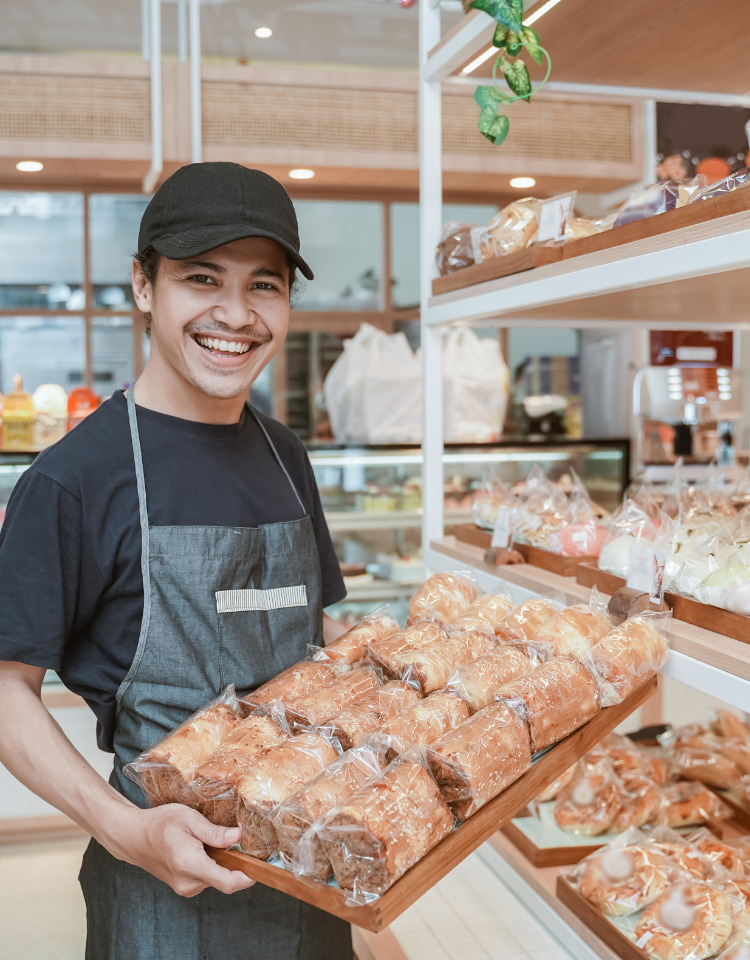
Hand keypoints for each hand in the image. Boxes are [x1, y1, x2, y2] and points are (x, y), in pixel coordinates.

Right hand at [103, 803, 255, 897]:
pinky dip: (211, 865)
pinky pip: (206, 878)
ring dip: (220, 863)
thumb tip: (238, 836)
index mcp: (191, 864)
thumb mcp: (189, 819)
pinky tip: (201, 848)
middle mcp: (188, 882)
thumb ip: (214, 832)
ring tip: (208, 840)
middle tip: (233, 839)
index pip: (227, 882)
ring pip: (216, 878)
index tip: (260, 865)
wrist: (135, 837)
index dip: (248, 876)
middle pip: (224, 879)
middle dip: (233, 862)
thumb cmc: (160, 823)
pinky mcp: (184, 887)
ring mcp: (185, 887)